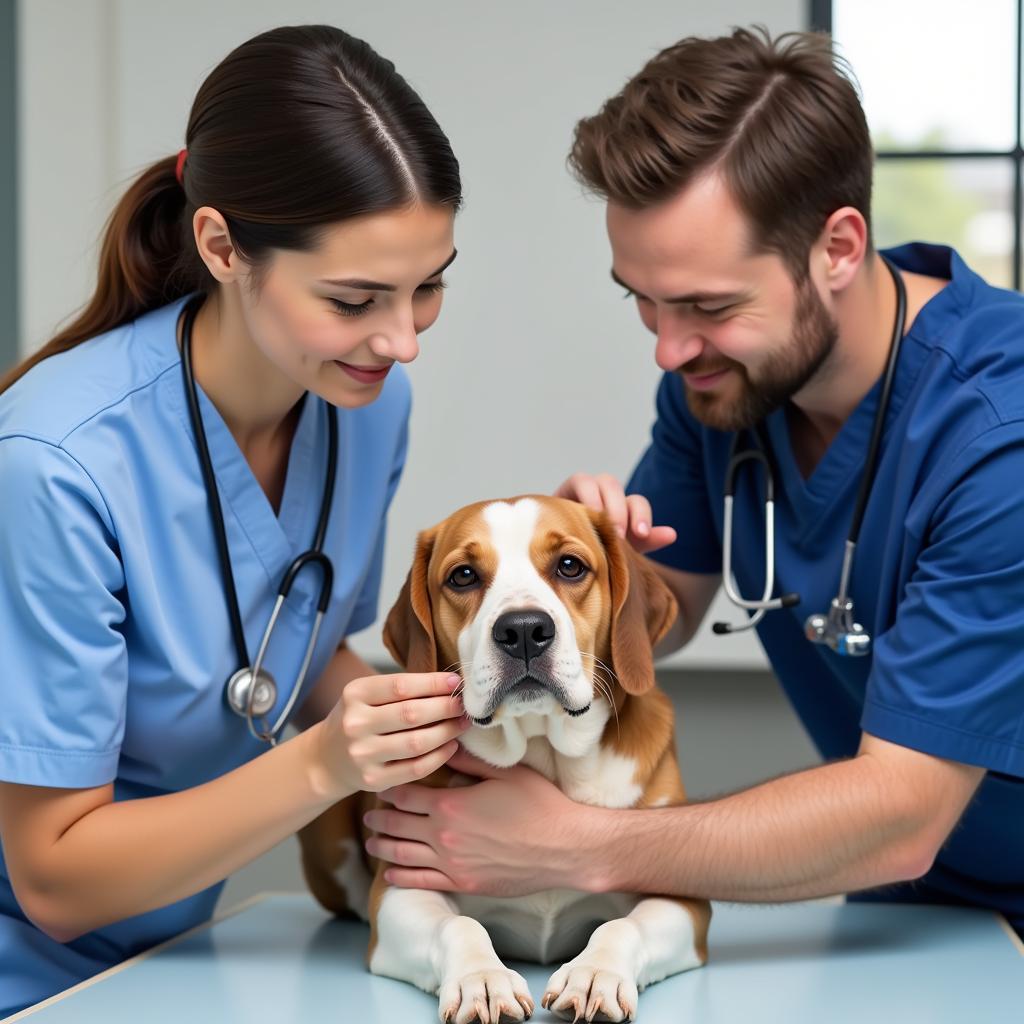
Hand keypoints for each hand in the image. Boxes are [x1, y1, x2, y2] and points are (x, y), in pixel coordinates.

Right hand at [314, 672, 469, 799]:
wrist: (327, 759)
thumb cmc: (359, 719)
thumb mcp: (367, 696)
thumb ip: (401, 690)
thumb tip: (450, 684)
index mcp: (355, 694)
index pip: (401, 686)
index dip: (433, 684)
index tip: (457, 683)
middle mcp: (355, 724)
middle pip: (411, 714)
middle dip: (445, 708)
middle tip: (465, 705)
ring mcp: (362, 754)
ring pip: (416, 743)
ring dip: (447, 732)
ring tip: (463, 723)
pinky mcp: (372, 780)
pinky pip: (415, 769)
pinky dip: (439, 757)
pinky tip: (451, 746)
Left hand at [363, 748, 596, 895]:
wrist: (564, 848)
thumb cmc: (539, 805)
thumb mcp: (504, 773)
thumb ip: (468, 762)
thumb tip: (444, 743)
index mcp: (450, 805)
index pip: (406, 795)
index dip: (390, 788)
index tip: (382, 783)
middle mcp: (443, 836)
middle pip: (398, 826)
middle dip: (380, 818)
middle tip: (368, 813)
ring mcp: (451, 864)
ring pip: (403, 855)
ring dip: (383, 846)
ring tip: (371, 840)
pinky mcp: (463, 885)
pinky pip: (422, 882)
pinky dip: (401, 876)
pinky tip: (390, 872)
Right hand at [555, 473, 675, 553]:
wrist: (558, 561)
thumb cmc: (592, 555)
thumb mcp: (622, 552)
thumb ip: (645, 541)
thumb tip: (672, 534)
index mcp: (620, 509)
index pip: (636, 502)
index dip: (641, 515)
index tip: (642, 533)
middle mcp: (601, 496)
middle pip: (614, 485)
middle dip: (618, 509)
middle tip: (617, 534)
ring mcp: (580, 493)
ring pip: (593, 480)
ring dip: (598, 500)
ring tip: (597, 524)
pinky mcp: (561, 495)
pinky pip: (576, 482)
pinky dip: (583, 495)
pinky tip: (580, 516)